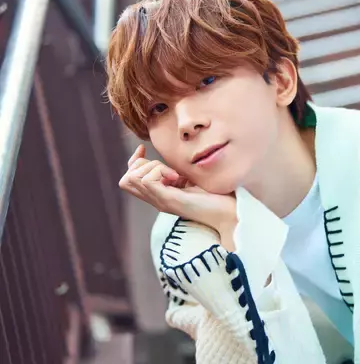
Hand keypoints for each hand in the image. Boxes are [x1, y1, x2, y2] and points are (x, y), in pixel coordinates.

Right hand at [119, 144, 237, 248]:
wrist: (229, 214)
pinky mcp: (168, 200)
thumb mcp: (194, 181)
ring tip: (175, 175)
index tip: (145, 149)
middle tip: (168, 169)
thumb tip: (174, 163)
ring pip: (132, 177)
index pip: (131, 178)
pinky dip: (159, 172)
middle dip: (142, 164)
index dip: (134, 161)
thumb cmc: (218, 198)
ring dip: (152, 167)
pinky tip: (177, 178)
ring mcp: (161, 201)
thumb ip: (180, 175)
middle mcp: (157, 199)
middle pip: (126, 179)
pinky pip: (146, 180)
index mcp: (161, 194)